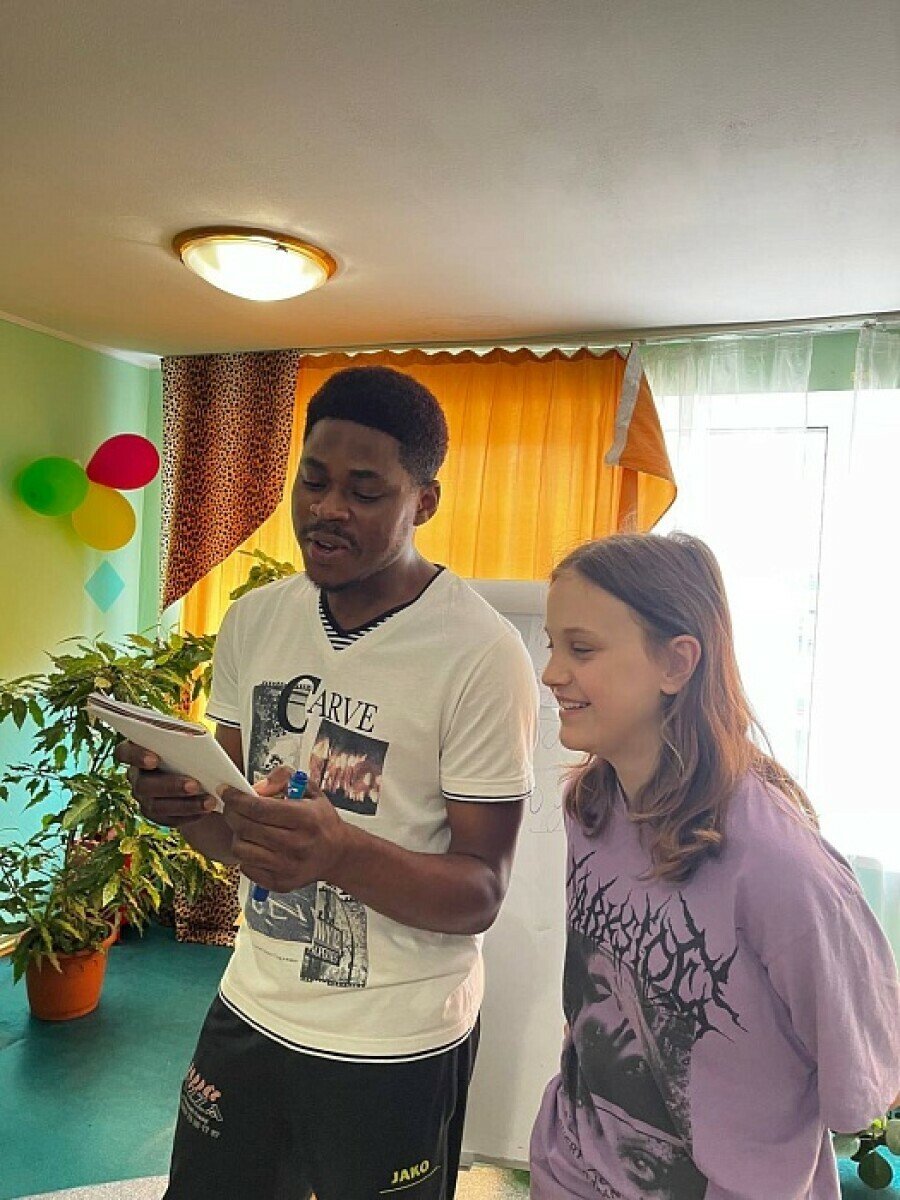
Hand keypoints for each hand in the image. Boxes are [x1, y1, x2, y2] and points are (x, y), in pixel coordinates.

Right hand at [114, 739, 218, 826]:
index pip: (124, 753)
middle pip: (144, 785)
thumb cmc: (195, 748)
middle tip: (195, 785)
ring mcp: (145, 798)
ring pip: (156, 806)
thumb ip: (190, 733)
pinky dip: (189, 815)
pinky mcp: (157, 815)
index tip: (154, 760)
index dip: (136, 757)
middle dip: (170, 786)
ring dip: (184, 804)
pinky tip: (206, 810)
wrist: (205, 773)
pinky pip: (169, 819)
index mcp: (139, 751)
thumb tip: (204, 727)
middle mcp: (137, 776)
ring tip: (208, 801)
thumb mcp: (193, 736)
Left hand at [221, 766, 348, 893]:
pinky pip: (246, 867)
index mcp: (305, 819)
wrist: (337, 853)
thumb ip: (283, 778)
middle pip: (246, 828)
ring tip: (246, 827)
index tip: (227, 792)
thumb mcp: (310, 790)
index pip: (259, 809)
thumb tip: (257, 788)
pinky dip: (245, 854)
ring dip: (237, 834)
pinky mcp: (280, 883)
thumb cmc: (321, 820)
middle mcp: (297, 845)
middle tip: (232, 806)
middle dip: (232, 813)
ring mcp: (288, 867)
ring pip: (241, 850)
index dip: (237, 799)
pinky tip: (256, 845)